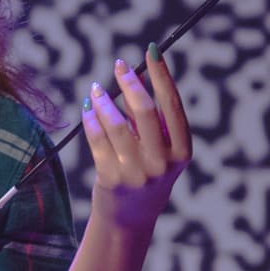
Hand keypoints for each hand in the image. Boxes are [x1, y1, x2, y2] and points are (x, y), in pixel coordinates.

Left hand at [80, 57, 191, 237]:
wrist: (129, 220)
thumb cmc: (146, 175)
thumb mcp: (159, 150)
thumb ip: (150, 119)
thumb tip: (135, 77)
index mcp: (182, 151)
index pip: (172, 104)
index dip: (161, 75)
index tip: (151, 51)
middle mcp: (163, 162)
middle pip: (144, 110)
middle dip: (129, 83)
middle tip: (118, 65)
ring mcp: (137, 171)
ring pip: (116, 123)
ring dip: (103, 100)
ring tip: (95, 89)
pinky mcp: (111, 178)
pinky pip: (97, 139)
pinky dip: (90, 120)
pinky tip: (87, 108)